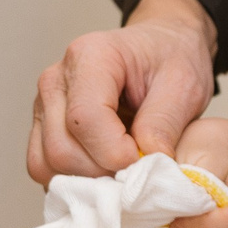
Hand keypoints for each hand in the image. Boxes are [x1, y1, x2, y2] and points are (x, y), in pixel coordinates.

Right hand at [29, 0, 217, 183]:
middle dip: (102, 171)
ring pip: (45, 164)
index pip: (85, 118)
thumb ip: (163, 123)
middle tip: (138, 169)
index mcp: (89, 56)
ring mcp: (44, 105)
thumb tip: (146, 164)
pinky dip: (74, 180)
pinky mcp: (44, 127)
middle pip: (61, 148)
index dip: (115, 153)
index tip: (145, 160)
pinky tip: (106, 169)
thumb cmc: (171, 58)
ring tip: (123, 169)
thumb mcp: (183, 84)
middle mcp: (56, 80)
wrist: (161, 47)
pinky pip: (44, 167)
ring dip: (86, 180)